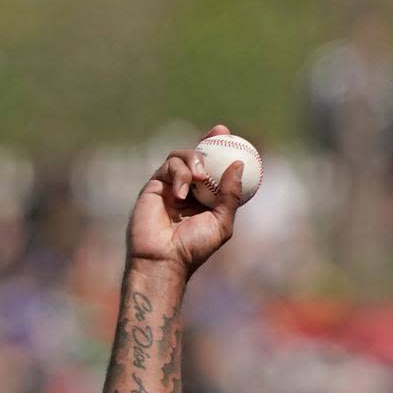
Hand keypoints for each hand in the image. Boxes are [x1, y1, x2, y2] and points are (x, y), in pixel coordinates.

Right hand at [126, 124, 244, 279]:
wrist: (165, 258)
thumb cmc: (194, 246)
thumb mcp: (221, 222)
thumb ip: (230, 195)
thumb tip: (239, 165)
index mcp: (206, 197)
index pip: (215, 169)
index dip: (223, 150)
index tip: (232, 137)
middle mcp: (188, 189)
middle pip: (198, 156)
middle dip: (209, 140)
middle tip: (220, 134)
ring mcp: (170, 185)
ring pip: (181, 156)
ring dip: (195, 161)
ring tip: (202, 178)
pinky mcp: (154, 185)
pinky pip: (168, 167)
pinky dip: (180, 176)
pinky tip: (182, 194)